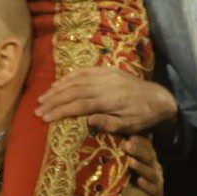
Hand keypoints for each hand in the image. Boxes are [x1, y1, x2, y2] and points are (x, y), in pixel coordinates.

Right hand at [36, 67, 177, 133]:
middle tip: (37, 108)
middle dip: (53, 100)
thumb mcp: (129, 126)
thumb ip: (108, 123)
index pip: (78, 105)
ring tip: (43, 97)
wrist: (159, 97)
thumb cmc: (143, 116)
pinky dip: (69, 76)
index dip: (60, 111)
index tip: (44, 117)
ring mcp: (105, 75)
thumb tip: (87, 121)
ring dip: (57, 88)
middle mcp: (104, 85)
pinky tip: (58, 83)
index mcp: (109, 100)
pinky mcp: (107, 70)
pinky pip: (84, 71)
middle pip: (73, 91)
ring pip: (76, 80)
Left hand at [122, 136, 163, 195]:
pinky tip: (139, 181)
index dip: (139, 141)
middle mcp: (154, 166)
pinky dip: (146, 185)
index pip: (147, 145)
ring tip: (130, 161)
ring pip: (150, 172)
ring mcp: (156, 180)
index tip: (129, 137)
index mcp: (148, 156)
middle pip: (148, 156)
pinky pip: (153, 189)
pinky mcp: (157, 194)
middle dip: (138, 150)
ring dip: (140, 166)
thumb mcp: (131, 161)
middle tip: (126, 145)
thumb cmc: (134, 177)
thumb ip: (126, 149)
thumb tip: (112, 130)